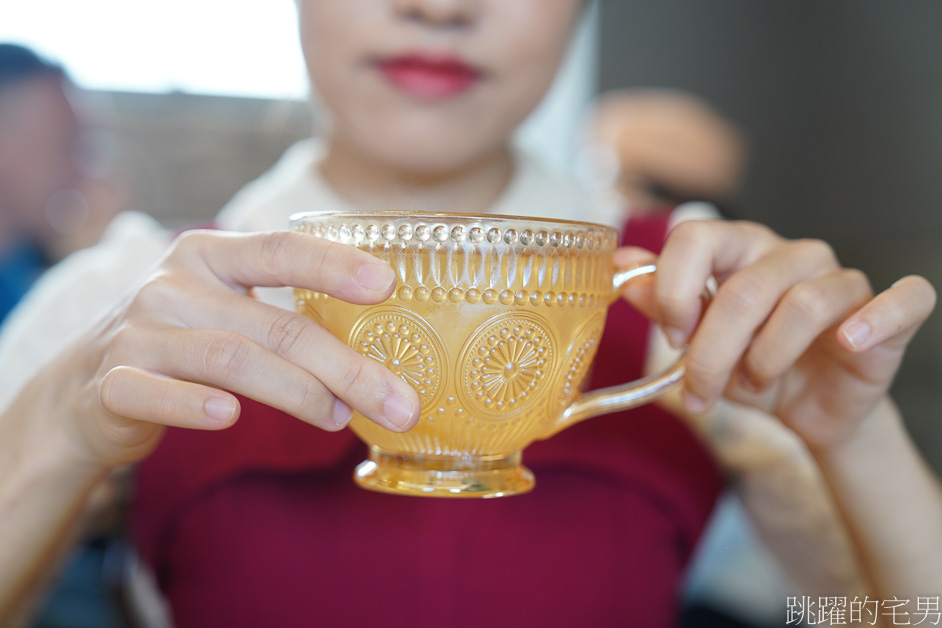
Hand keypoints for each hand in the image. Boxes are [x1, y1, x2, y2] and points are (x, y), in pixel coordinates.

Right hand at [36, 230, 419, 468]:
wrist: (85, 387)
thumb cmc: (184, 344)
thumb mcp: (228, 311)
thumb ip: (286, 321)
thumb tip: (378, 362)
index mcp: (211, 256)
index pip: (280, 250)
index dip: (333, 265)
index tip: (388, 284)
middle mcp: (174, 285)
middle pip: (276, 325)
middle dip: (347, 368)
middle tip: (399, 404)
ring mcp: (139, 332)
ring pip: (231, 359)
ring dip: (298, 393)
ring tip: (340, 418)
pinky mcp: (112, 382)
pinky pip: (155, 393)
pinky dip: (193, 406)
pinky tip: (229, 417)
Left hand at [617, 220, 935, 448]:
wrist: (807, 410)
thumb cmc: (752, 367)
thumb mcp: (699, 342)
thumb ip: (664, 304)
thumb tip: (623, 267)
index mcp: (740, 249)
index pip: (697, 236)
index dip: (675, 290)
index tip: (671, 336)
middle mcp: (791, 254)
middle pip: (744, 288)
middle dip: (712, 351)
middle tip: (700, 389)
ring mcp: (843, 280)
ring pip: (802, 304)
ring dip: (767, 359)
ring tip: (755, 383)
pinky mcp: (887, 312)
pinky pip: (901, 299)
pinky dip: (874, 320)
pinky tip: (846, 343)